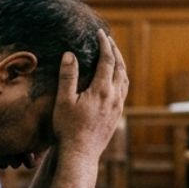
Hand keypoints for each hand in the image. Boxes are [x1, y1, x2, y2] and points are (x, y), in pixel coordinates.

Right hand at [51, 30, 128, 160]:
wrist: (80, 154)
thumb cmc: (68, 128)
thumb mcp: (64, 101)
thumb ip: (68, 76)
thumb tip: (70, 54)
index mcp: (101, 90)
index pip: (107, 60)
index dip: (104, 44)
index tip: (100, 33)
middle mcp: (114, 96)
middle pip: (120, 67)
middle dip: (115, 51)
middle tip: (108, 40)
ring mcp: (118, 107)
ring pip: (124, 79)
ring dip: (120, 64)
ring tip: (113, 56)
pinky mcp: (117, 115)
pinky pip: (123, 90)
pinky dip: (120, 78)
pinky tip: (114, 80)